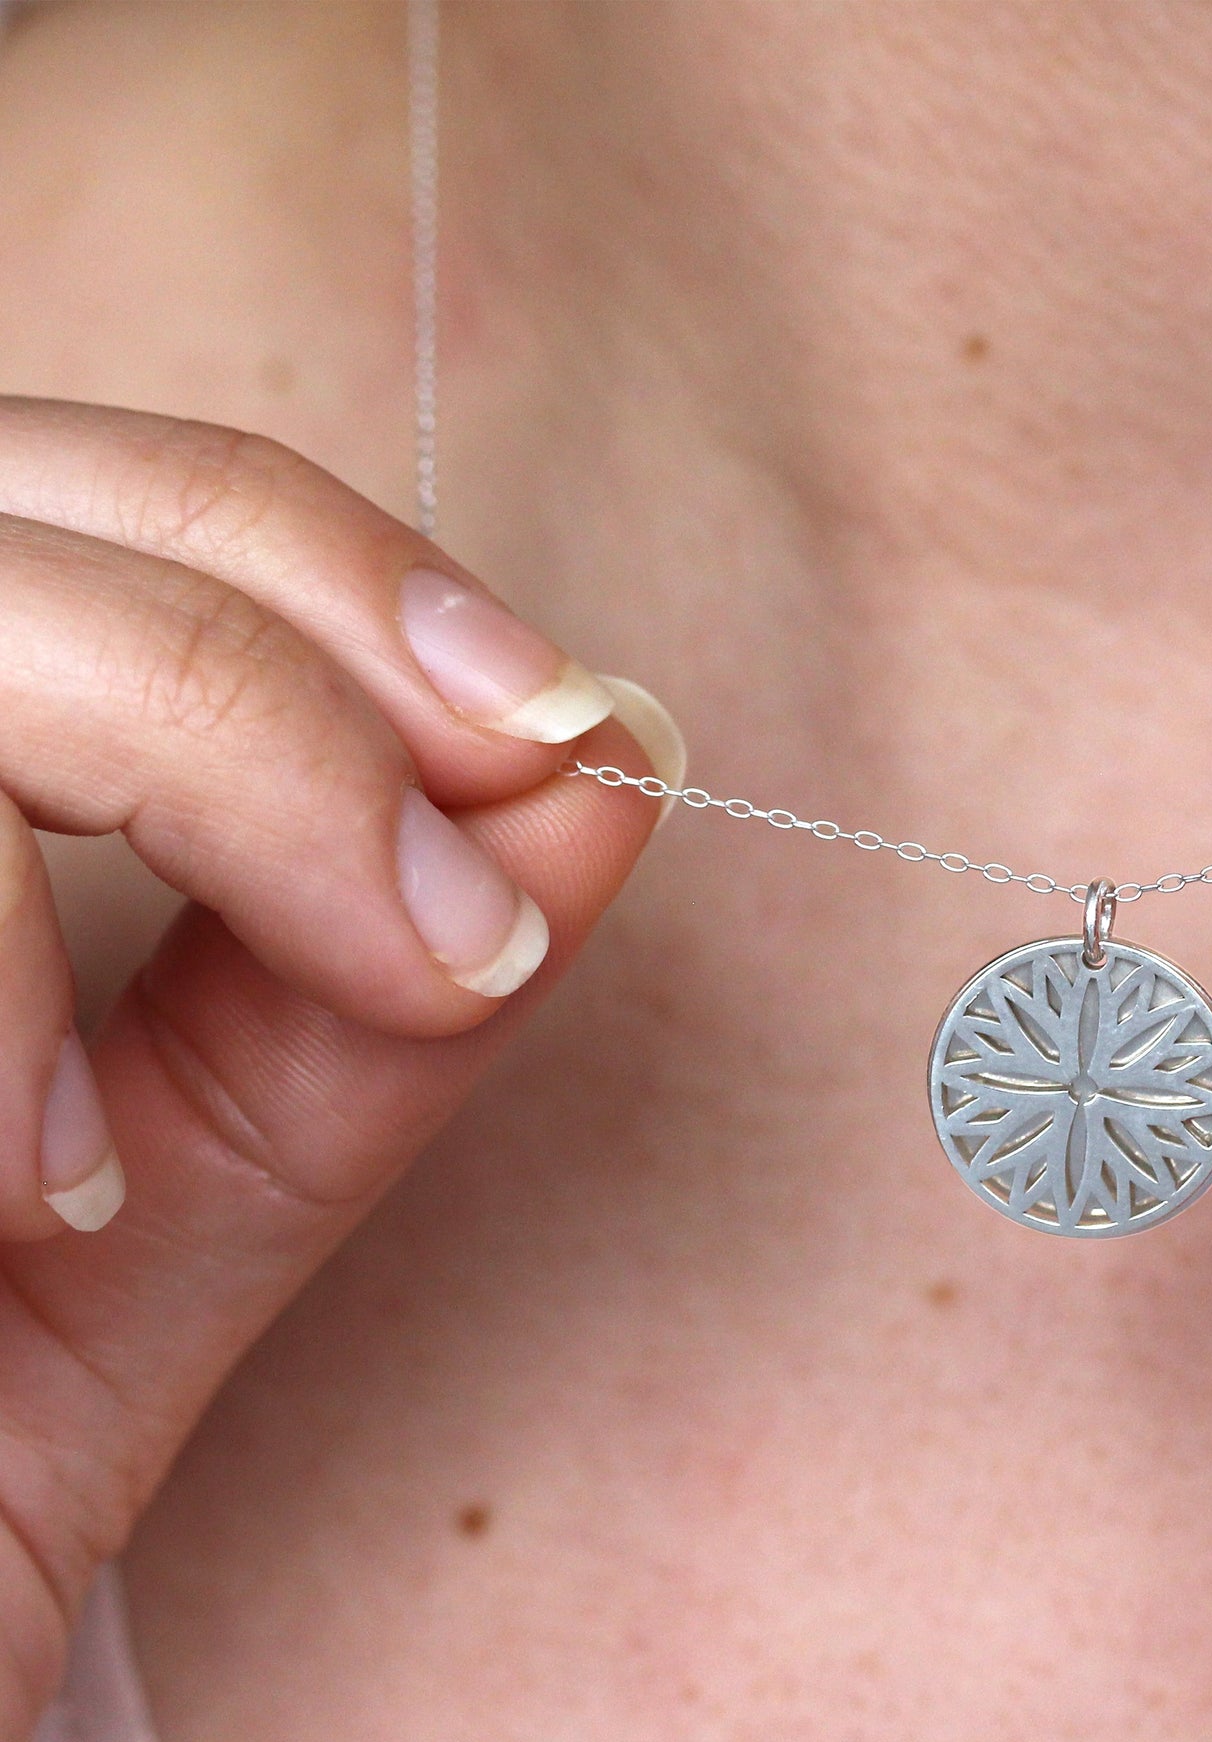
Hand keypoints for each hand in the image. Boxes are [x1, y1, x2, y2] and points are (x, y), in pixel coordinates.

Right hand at [0, 398, 678, 1741]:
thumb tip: (606, 768)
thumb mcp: (164, 1223)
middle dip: (280, 680)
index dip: (348, 576)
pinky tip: (12, 1207)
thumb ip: (363, 1000)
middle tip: (455, 913)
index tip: (558, 731)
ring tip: (210, 1094)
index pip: (121, 501)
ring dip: (176, 779)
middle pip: (20, 504)